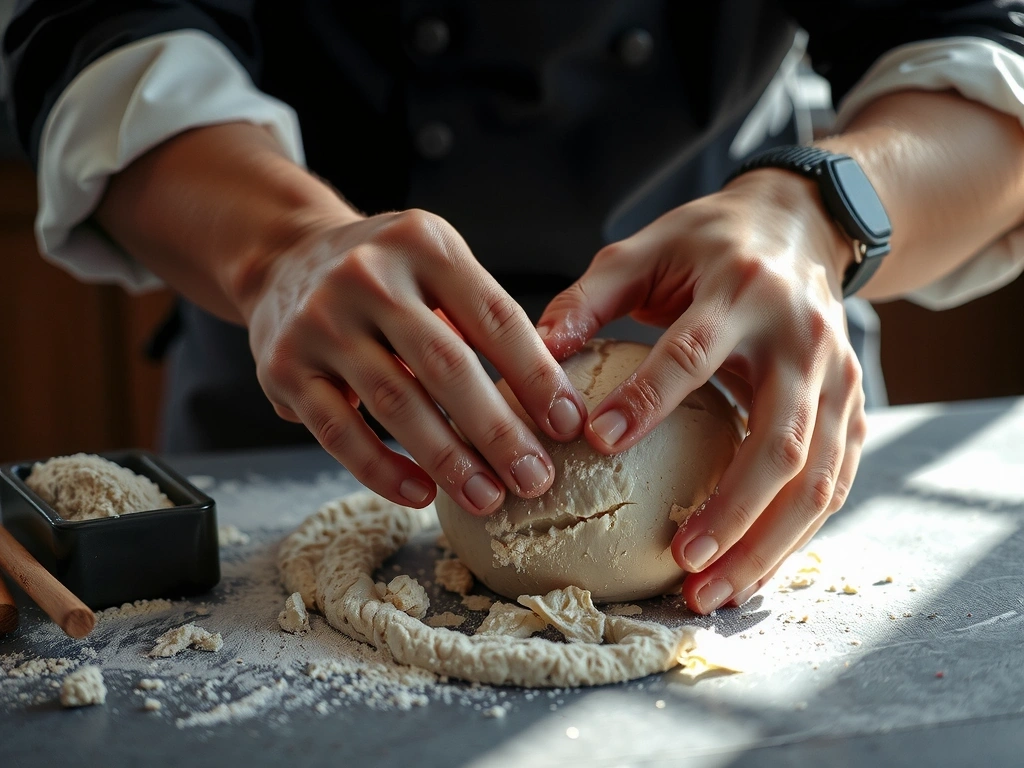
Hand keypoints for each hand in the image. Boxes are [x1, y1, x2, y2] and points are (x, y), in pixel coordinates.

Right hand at [244, 209, 587, 514]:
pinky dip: (382, 470)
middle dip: (498, 431)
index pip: (494, 317)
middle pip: (446, 365)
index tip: (569, 426)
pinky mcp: (284, 367)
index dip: (536, 376)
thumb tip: (548, 403)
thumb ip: (480, 317)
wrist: (283, 258)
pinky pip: (339, 432)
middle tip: (535, 479)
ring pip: (395, 402)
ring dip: (448, 460)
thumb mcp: (434, 264)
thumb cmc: (384, 276)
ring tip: (487, 498)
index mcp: (424, 243)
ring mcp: (321, 321)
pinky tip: (421, 495)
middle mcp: (368, 275)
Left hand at [537, 170, 867, 613]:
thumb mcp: (647, 249)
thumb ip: (590, 296)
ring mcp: (841, 378)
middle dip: (733, 509)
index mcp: (743, 290)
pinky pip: (836, 483)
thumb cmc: (709, 244)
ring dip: (769, 544)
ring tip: (712, 594)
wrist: (803, 225)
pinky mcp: (855, 407)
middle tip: (681, 562)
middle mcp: (803, 339)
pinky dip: (796, 536)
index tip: (597, 443)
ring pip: (818, 477)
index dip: (648, 400)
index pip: (693, 352)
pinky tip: (750, 573)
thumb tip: (536, 350)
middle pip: (780, 438)